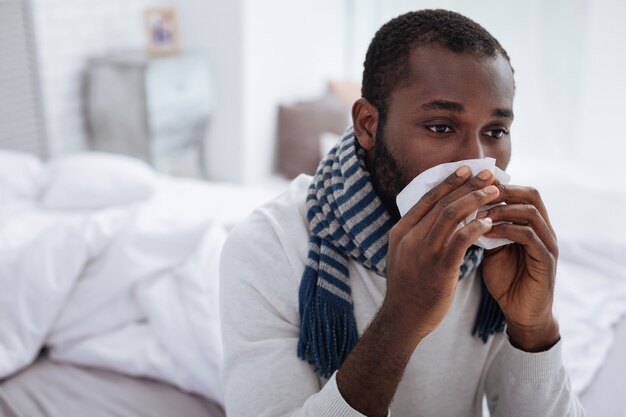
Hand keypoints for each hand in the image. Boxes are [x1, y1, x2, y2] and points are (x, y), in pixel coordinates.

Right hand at [383, 167, 499, 342]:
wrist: (403, 317)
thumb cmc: (407, 287)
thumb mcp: (403, 255)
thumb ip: (417, 235)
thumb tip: (437, 216)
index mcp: (401, 231)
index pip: (426, 198)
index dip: (448, 182)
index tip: (465, 169)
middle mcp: (410, 238)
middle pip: (442, 202)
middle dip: (467, 185)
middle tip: (487, 174)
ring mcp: (423, 252)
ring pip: (451, 216)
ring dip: (475, 200)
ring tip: (494, 192)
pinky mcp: (439, 268)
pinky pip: (460, 240)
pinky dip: (475, 227)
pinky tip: (489, 222)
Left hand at [478, 183, 560, 351]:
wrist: (520, 313)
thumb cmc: (505, 280)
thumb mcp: (492, 248)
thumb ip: (485, 228)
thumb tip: (464, 208)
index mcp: (532, 224)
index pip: (521, 192)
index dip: (498, 184)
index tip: (472, 184)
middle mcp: (544, 230)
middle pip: (531, 195)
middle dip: (503, 191)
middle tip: (476, 193)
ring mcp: (548, 244)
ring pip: (530, 212)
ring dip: (502, 210)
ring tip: (477, 213)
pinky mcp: (546, 261)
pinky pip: (529, 236)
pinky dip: (507, 230)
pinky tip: (486, 231)